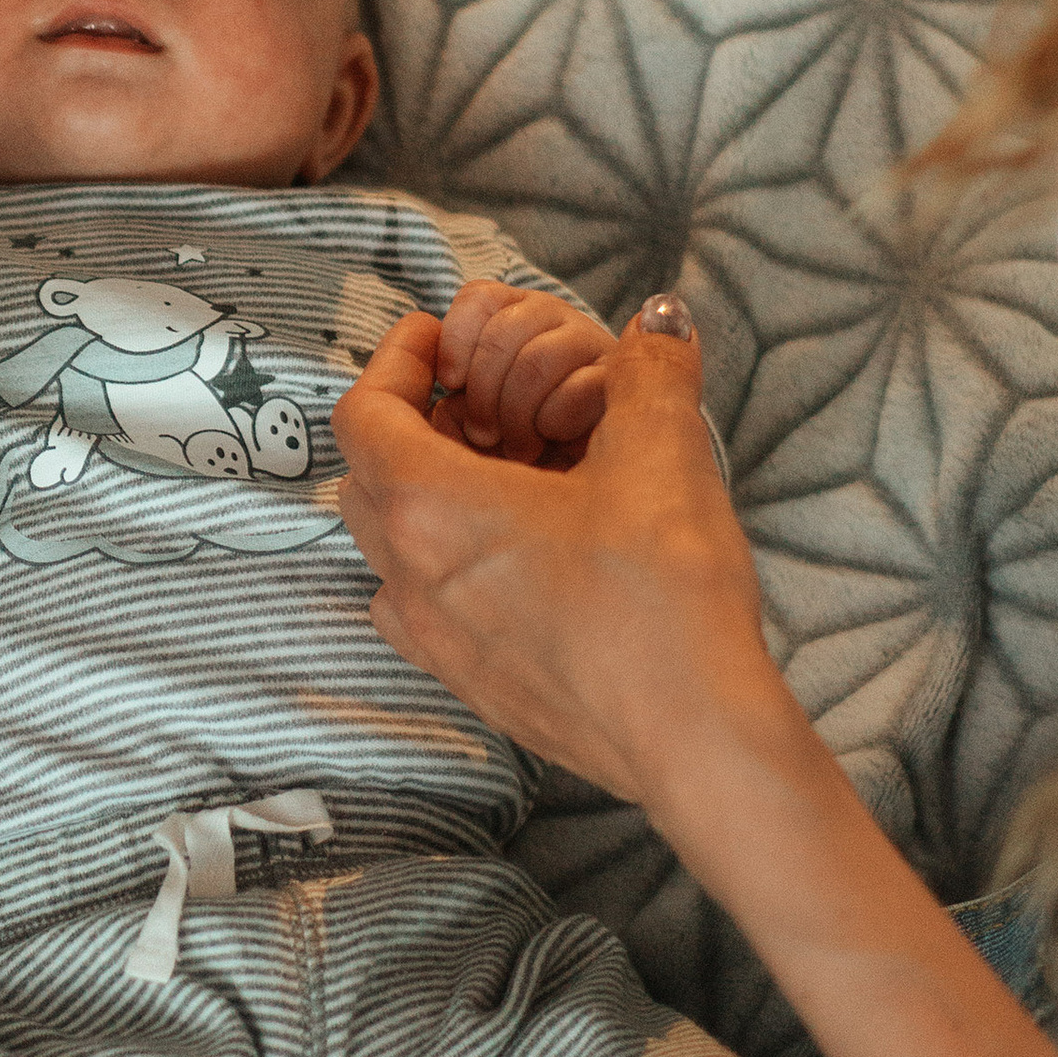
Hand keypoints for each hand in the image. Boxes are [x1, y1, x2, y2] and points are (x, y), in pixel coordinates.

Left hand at [334, 298, 779, 805]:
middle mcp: (411, 577)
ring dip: (419, 501)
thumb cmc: (664, 599)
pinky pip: (418, 609)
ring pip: (385, 548)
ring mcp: (433, 641)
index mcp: (433, 509)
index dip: (395, 362)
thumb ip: (650, 371)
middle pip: (364, 478)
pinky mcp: (468, 685)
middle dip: (407, 428)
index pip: (363, 412)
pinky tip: (512, 559)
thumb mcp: (663, 456)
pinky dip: (440, 568)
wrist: (694, 736)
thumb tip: (659, 320)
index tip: (438, 341)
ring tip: (496, 480)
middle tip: (475, 406)